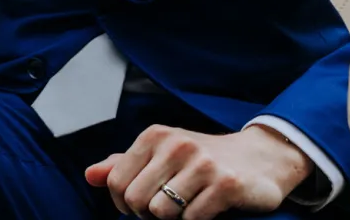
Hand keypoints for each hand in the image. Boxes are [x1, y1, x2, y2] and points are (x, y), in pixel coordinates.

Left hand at [86, 125, 311, 218]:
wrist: (260, 158)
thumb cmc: (201, 159)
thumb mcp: (161, 154)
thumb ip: (123, 164)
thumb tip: (89, 176)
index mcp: (154, 136)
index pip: (117, 182)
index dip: (123, 204)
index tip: (139, 207)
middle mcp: (176, 145)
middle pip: (136, 200)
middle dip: (146, 215)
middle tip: (165, 210)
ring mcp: (202, 164)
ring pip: (162, 212)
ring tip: (187, 207)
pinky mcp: (226, 185)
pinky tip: (207, 209)